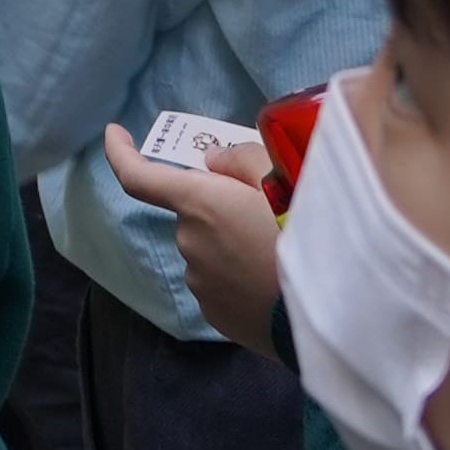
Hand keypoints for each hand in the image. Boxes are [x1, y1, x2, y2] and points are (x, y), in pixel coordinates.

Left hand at [105, 122, 284, 355]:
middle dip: (218, 209)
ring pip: (209, 250)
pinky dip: (239, 277)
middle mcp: (188, 242)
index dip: (121, 151)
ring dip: (232, 245)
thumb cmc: (307, 233)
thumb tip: (210, 162)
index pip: (137, 175)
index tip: (116, 133)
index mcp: (198, 204)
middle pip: (193, 214)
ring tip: (280, 253)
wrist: (334, 314)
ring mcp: (201, 284)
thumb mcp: (283, 178)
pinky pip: (221, 284)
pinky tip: (274, 282)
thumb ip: (240, 159)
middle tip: (266, 214)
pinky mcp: (218, 316)